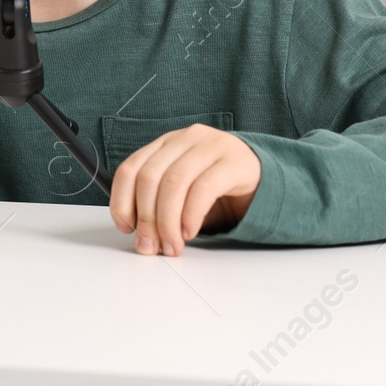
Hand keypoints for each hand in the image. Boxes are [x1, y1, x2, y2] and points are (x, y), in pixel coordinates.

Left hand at [109, 124, 259, 256]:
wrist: (263, 179)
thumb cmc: (217, 187)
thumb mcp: (182, 192)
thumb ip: (158, 205)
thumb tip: (139, 236)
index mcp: (165, 144)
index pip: (130, 168)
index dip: (122, 201)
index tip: (125, 228)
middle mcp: (185, 139)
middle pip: (150, 177)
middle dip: (145, 218)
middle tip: (149, 246)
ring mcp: (210, 146)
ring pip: (174, 183)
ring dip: (167, 222)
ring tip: (171, 245)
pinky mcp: (233, 162)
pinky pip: (203, 189)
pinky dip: (191, 215)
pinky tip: (189, 232)